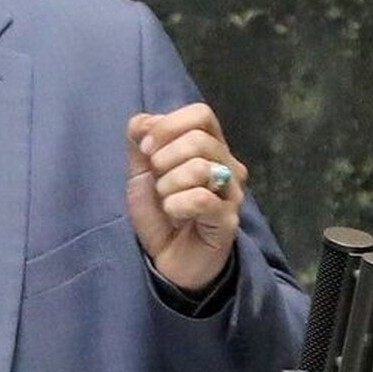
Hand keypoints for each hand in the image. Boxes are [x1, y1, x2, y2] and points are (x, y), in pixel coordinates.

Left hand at [126, 103, 247, 292]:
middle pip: (199, 139)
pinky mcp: (227, 220)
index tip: (146, 148)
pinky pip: (201, 199)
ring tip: (165, 199)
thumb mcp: (141, 171)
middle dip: (163, 158)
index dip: (168, 125)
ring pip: (200, 168)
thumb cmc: (161, 210)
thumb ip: (140, 141)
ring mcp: (231, 192)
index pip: (201, 114)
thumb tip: (143, 121)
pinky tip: (173, 212)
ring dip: (168, 184)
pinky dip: (176, 204)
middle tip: (156, 179)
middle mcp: (227, 164)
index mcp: (209, 146)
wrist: (168, 257)